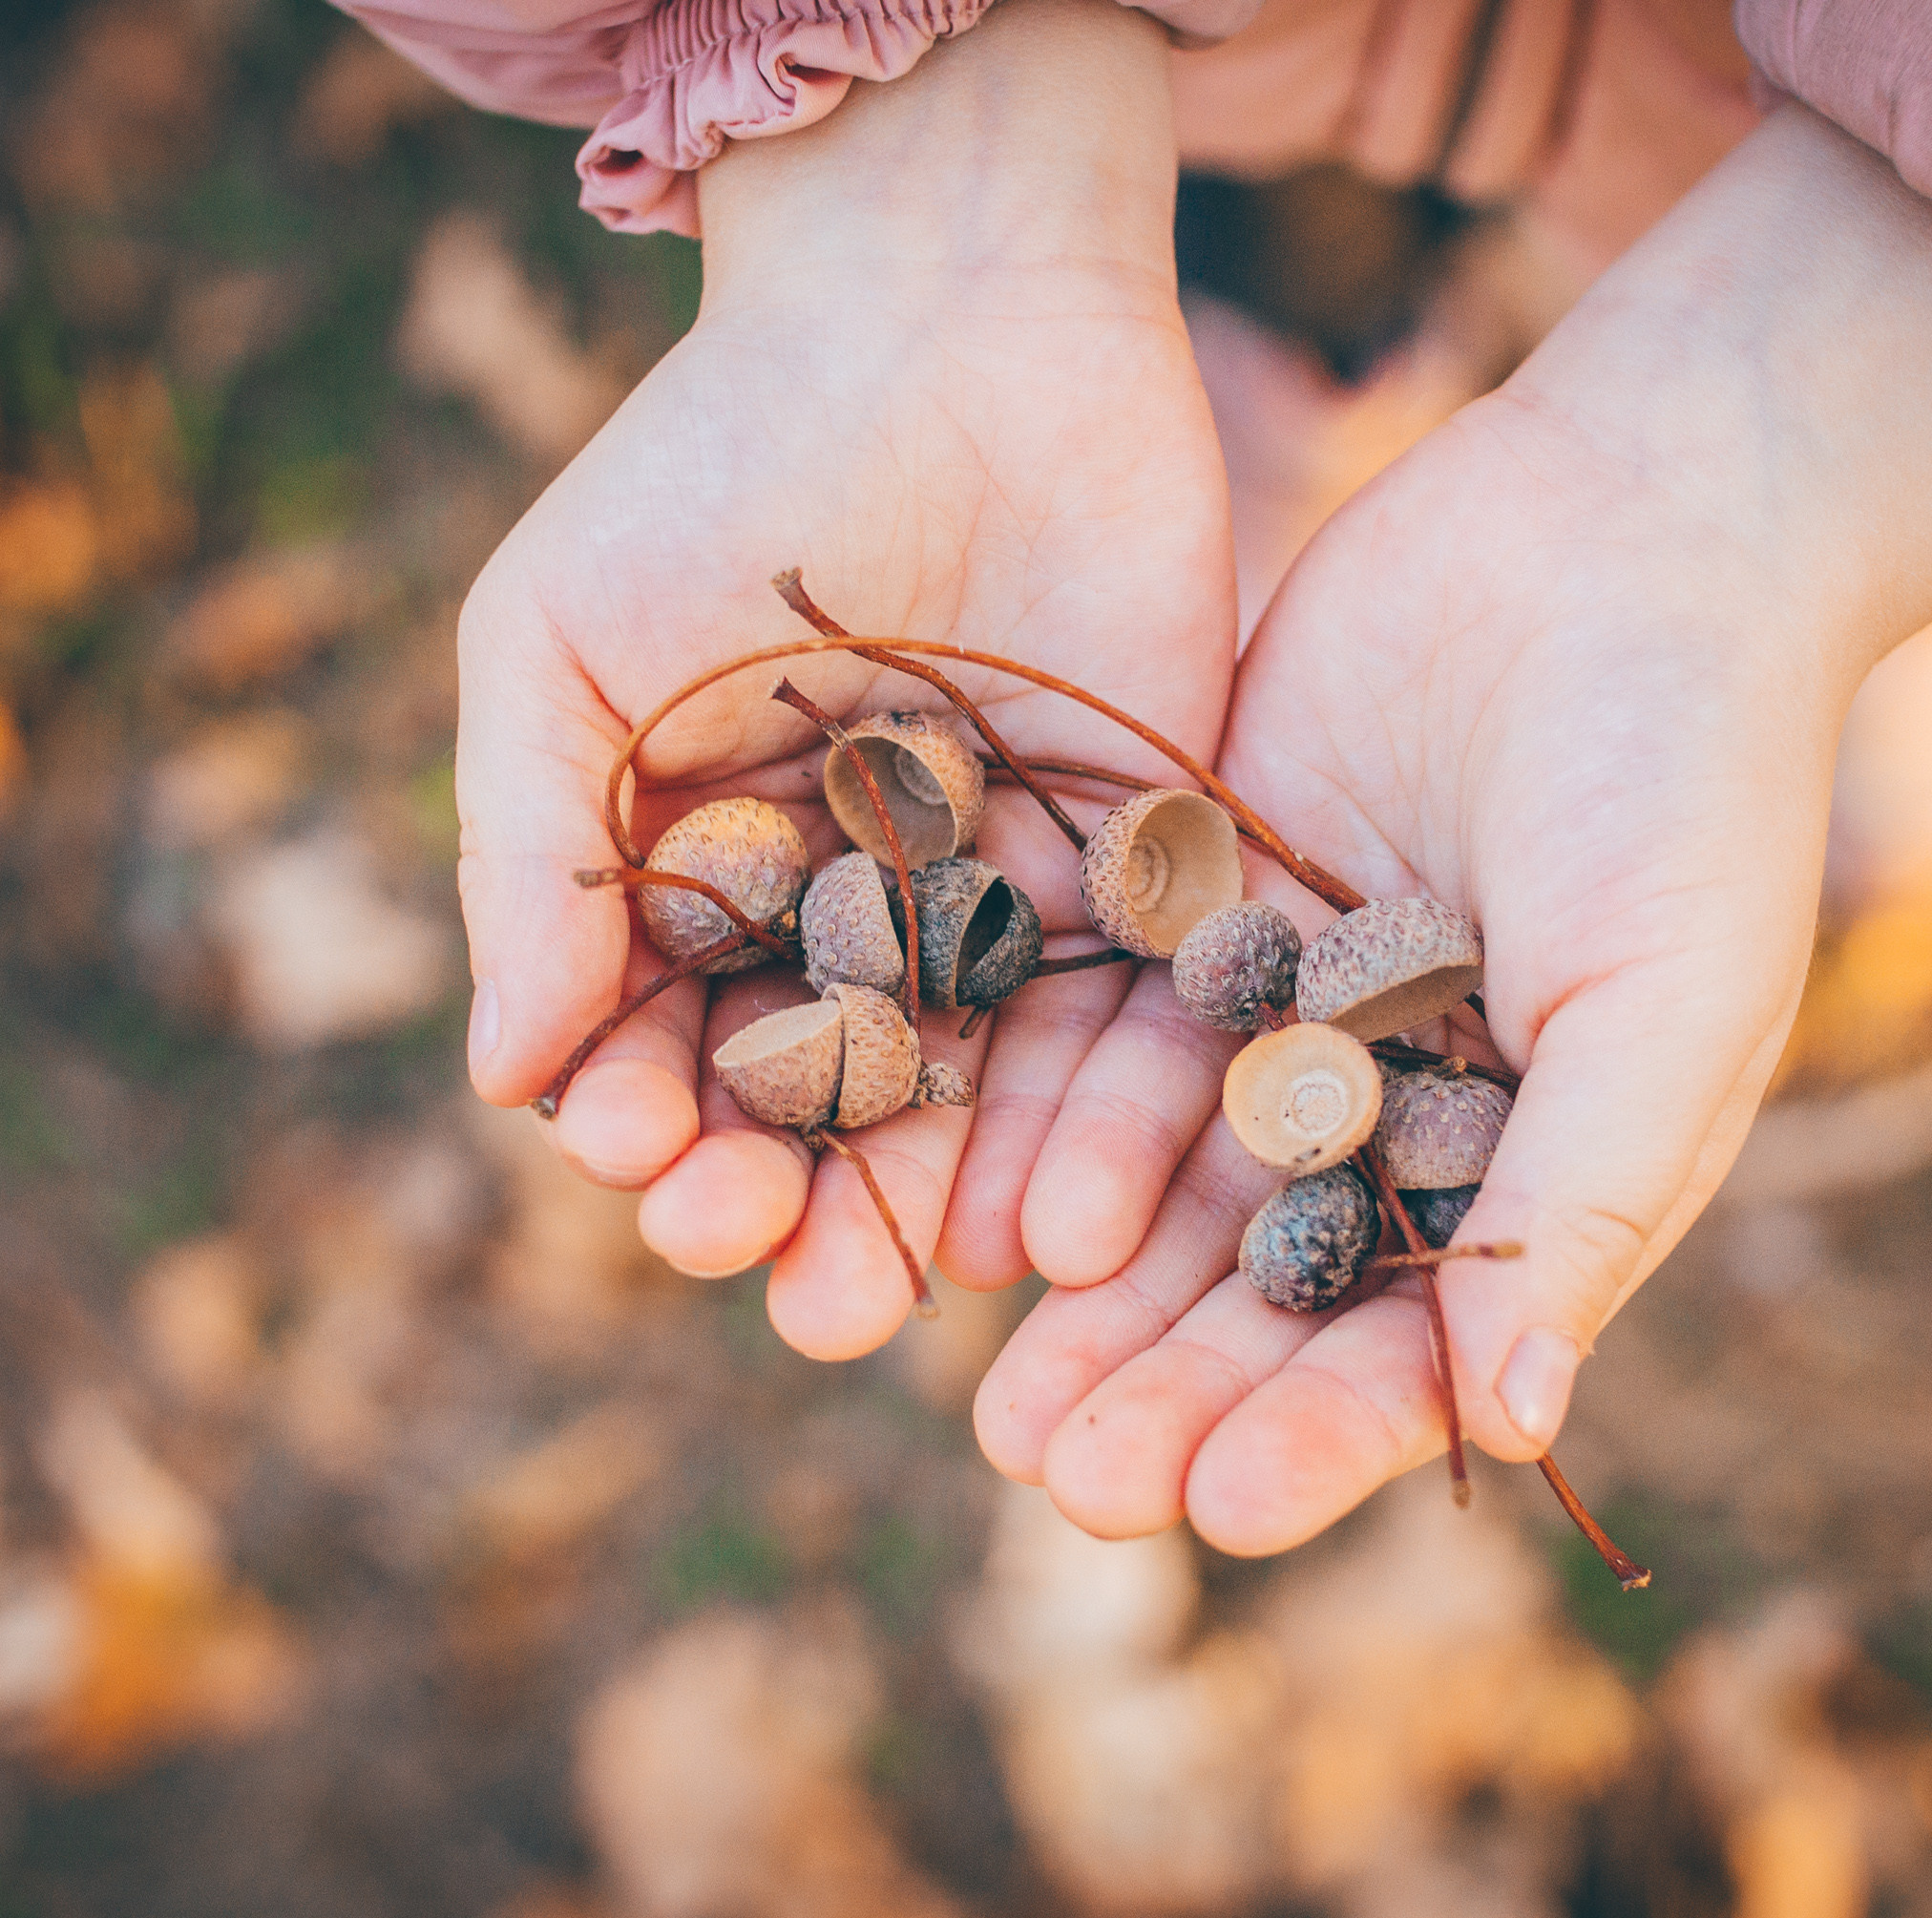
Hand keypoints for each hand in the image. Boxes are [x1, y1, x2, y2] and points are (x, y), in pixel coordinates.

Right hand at [454, 0, 1234, 1357]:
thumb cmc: (718, 467)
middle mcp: (852, 913)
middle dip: (784, 1198)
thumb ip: (535, 860)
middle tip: (770, 1268)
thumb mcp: (561, 650)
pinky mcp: (1135, 865)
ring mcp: (999, 900)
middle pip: (818, 1101)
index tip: (644, 1155)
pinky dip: (1065, 1117)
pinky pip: (1107, 1020)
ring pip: (960, 1091)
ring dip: (916, 1202)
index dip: (653, 1121)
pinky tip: (1025, 1206)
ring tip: (884, 1296)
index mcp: (707, 878)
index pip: (672, 1049)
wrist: (951, 315)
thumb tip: (504, 1077)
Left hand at [976, 104, 1931, 1551]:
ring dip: (1089, 1290)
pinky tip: (980, 1204)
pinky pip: (1108, 1028)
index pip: (1410, 1341)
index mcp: (1520, 1163)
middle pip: (1261, 1284)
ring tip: (991, 1392)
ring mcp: (1290, 1005)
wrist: (1623, 528)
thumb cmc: (1688, 778)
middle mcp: (1392, 1105)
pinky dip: (1050, 1118)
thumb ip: (1582, 1204)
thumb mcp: (1663, 1003)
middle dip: (1167, 1385)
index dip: (1315, 1432)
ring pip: (1168, 1178)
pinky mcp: (1201, 899)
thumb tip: (1521, 1434)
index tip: (1215, 1510)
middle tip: (1060, 1479)